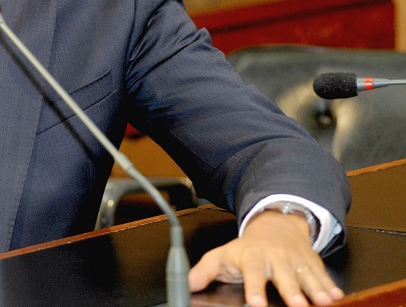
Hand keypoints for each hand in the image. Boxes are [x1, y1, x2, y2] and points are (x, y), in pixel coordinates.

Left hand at [188, 210, 343, 306]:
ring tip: (323, 302)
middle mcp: (275, 257)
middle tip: (298, 306)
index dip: (254, 288)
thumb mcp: (222, 256)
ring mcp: (295, 259)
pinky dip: (330, 285)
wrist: (275, 225)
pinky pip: (322, 274)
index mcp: (252, 257)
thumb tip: (187, 285)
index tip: (255, 303)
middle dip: (291, 291)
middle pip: (284, 275)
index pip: (252, 273)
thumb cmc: (246, 247)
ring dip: (316, 289)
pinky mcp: (312, 263)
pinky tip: (337, 296)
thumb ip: (205, 271)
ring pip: (306, 275)